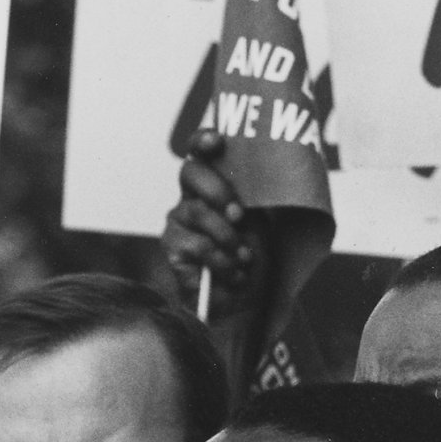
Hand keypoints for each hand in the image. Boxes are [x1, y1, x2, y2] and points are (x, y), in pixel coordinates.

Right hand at [162, 130, 269, 319]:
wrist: (244, 300)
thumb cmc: (253, 256)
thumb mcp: (262, 221)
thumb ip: (255, 195)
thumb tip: (268, 171)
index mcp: (212, 184)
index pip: (198, 152)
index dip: (202, 141)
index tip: (217, 141)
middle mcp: (189, 198)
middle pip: (190, 172)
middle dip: (218, 190)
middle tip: (239, 216)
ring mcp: (177, 222)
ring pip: (197, 212)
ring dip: (227, 236)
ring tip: (244, 258)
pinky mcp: (172, 248)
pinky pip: (197, 245)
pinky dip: (222, 261)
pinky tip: (235, 273)